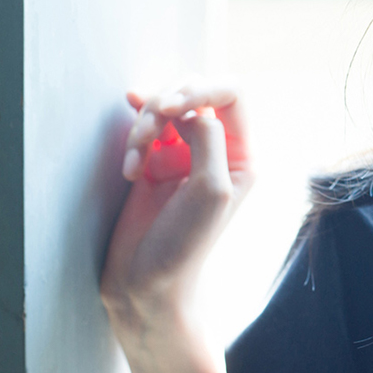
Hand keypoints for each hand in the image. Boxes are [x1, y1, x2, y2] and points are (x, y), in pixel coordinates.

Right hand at [100, 80, 255, 334]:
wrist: (148, 284)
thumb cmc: (187, 244)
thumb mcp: (210, 189)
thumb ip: (208, 140)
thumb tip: (194, 108)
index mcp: (243, 155)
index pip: (232, 94)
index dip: (201, 88)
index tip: (168, 106)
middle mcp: (218, 150)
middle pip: (195, 93)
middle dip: (165, 103)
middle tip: (147, 128)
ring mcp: (185, 155)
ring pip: (164, 108)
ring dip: (143, 124)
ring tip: (133, 162)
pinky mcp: (154, 164)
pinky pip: (143, 131)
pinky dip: (132, 141)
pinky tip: (129, 169)